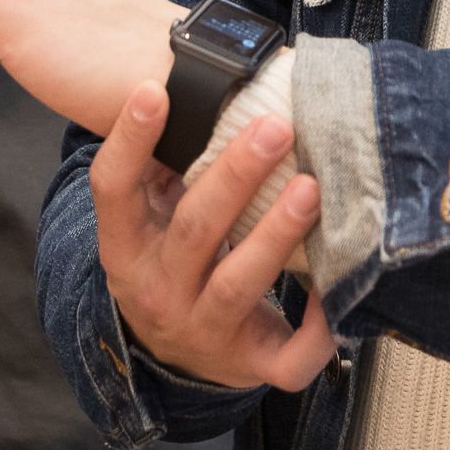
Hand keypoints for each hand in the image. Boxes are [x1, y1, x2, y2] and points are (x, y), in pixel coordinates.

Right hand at [93, 81, 334, 391]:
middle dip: (235, 176)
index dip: (129, 140)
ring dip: (276, 233)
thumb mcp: (149, 217)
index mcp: (126, 246)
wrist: (175, 354)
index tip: (154, 90)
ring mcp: (203, 331)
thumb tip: (193, 85)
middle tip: (274, 128)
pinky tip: (336, 289)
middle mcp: (158, 290)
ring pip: (239, 284)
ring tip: (310, 188)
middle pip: (194, 230)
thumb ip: (162, 164)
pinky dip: (317, 330)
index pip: (113, 188)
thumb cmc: (171, 262)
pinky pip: (287, 356)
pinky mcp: (248, 364)